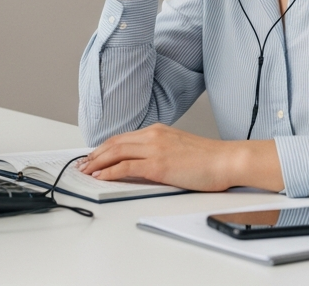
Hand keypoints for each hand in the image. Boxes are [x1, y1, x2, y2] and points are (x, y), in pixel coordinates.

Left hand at [79, 123, 283, 191]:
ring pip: (115, 152)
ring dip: (96, 163)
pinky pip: (125, 167)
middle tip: (81, 165)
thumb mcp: (179, 148)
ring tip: (84, 171)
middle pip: (114, 143)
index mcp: (159, 131)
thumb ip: (160, 152)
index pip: (123, 137)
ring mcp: (155, 149)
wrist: (227, 160)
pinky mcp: (157, 165)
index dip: (104, 147)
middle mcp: (153, 135)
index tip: (93, 156)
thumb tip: (142, 165)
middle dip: (94, 155)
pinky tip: (99, 177)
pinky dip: (108, 172)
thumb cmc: (209, 159)